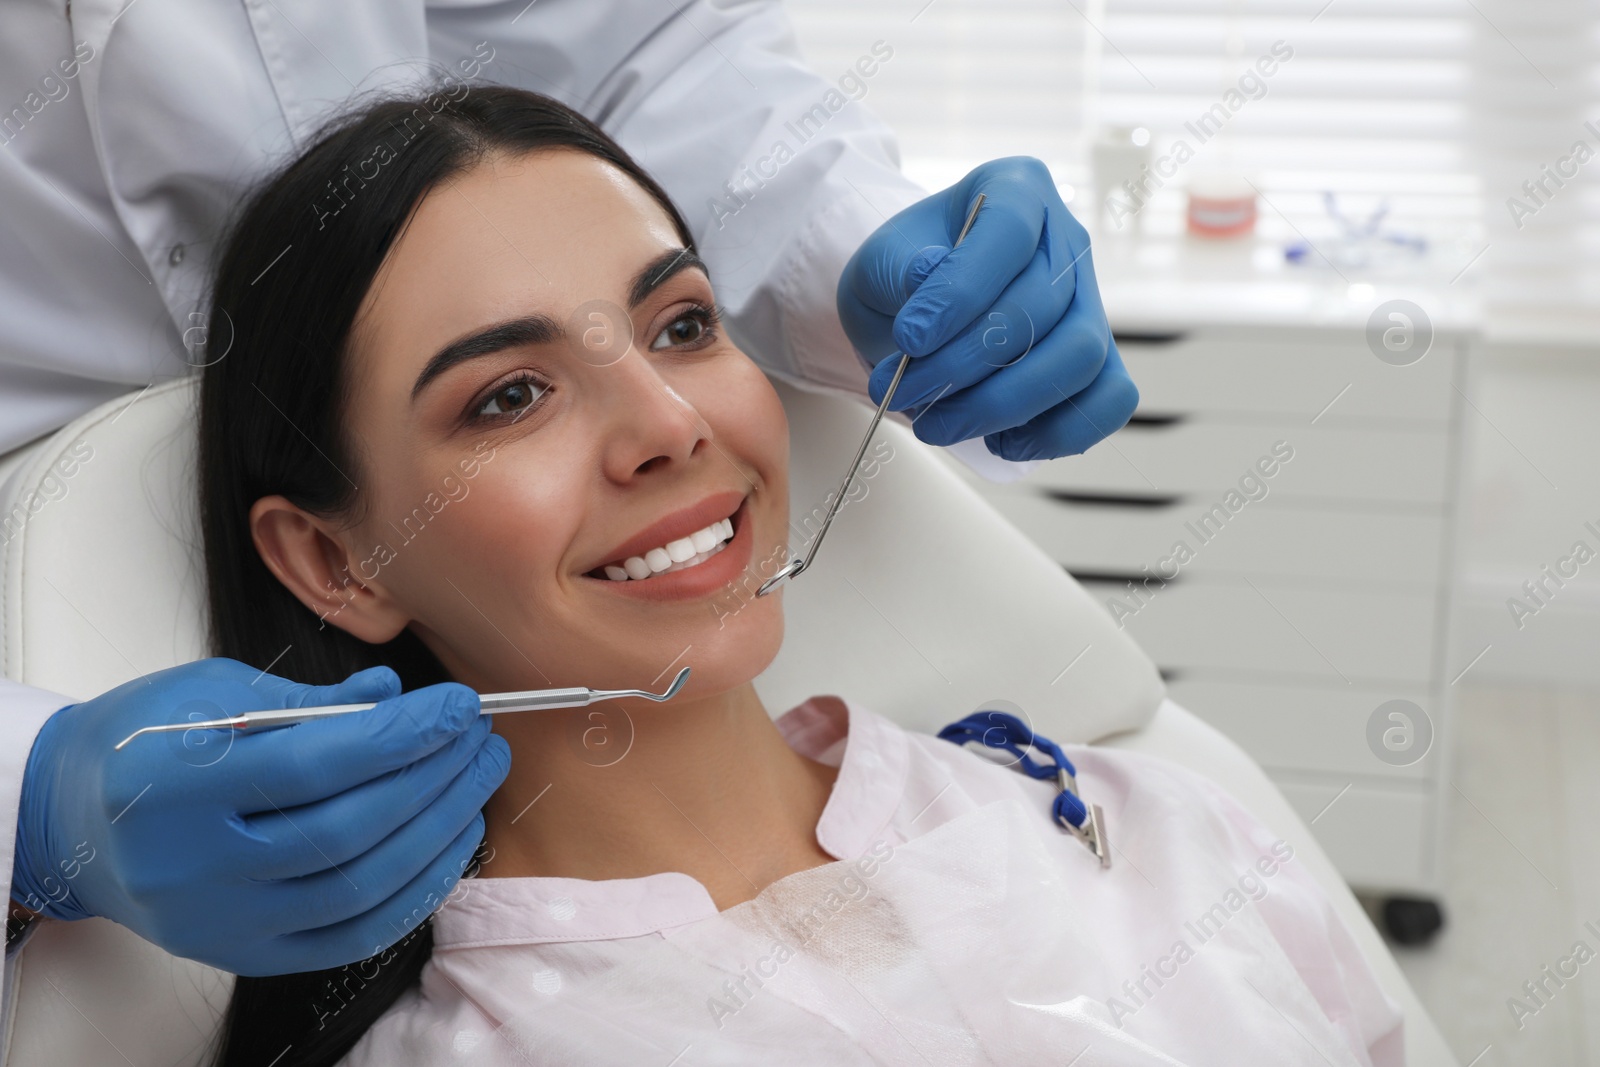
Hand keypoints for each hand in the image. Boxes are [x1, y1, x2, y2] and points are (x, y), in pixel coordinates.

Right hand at [11, 658, 509, 975]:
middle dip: (433, 778)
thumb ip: (309, 701)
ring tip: (478, 780)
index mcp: (172, 783)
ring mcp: (219, 920)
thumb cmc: (145, 743)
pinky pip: (350, 935)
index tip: (456, 705)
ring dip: (439, 832)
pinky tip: (451, 842)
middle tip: (479, 737)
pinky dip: (414, 891)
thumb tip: (397, 697)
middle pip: (345, 829)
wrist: (74, 820)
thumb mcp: (211, 692)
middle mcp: (192, 864)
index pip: (312, 764)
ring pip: (357, 887)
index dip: (400, 735)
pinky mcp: (243, 954)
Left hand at [837, 156, 1138, 460]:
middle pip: (1042, 306)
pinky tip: (999, 441)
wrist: (918, 312)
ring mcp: (1091, 302)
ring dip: (1003, 404)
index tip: (908, 338)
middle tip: (906, 392)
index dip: (961, 293)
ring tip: (937, 423)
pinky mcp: (1100, 361)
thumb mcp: (880, 261)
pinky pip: (1109, 401)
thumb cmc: (903, 278)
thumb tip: (931, 275)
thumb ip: (900, 269)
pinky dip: (1057, 432)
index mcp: (1018, 189)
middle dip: (965, 363)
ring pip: (1080, 357)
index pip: (1008, 234)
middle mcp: (1067, 240)